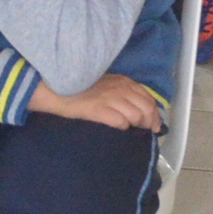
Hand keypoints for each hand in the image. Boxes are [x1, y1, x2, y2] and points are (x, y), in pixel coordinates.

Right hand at [28, 73, 162, 132]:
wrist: (57, 89)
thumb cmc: (80, 87)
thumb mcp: (104, 83)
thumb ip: (120, 90)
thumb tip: (135, 106)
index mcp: (122, 81)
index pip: (147, 97)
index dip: (154, 113)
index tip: (155, 124)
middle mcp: (120, 89)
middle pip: (146, 108)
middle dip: (151, 122)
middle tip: (149, 131)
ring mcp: (110, 99)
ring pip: (136, 116)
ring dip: (138, 126)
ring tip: (134, 132)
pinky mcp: (99, 110)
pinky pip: (121, 122)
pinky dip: (124, 128)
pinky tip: (120, 130)